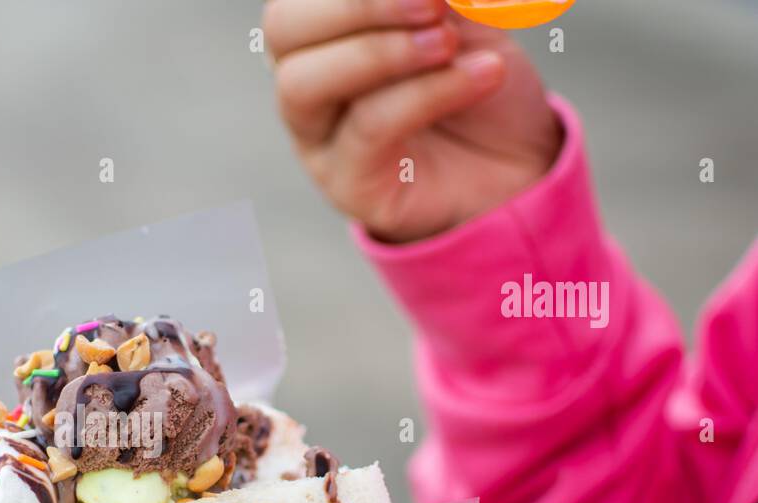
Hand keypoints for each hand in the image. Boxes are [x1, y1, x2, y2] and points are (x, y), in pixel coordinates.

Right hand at [264, 0, 561, 242]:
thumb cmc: (479, 77)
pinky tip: (483, 74)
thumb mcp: (462, 14)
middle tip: (433, 4)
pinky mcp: (348, 186)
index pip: (299, 0)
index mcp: (324, 31)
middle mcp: (307, 81)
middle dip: (356, 7)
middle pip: (282, 30)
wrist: (517, 158)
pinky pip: (368, 129)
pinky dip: (427, 92)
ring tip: (448, 43)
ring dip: (379, 53)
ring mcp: (318, 139)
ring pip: (304, 85)